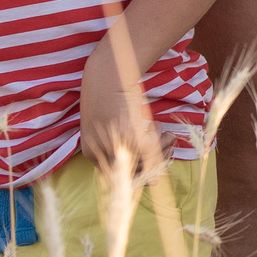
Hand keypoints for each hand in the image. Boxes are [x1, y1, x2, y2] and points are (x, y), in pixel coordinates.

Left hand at [77, 32, 161, 174]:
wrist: (108, 73)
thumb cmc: (110, 98)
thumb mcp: (114, 128)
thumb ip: (129, 150)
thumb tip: (154, 183)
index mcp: (90, 153)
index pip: (118, 176)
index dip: (140, 171)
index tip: (153, 164)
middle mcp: (100, 154)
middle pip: (134, 172)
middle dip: (154, 161)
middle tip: (165, 145)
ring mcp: (115, 145)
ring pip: (145, 161)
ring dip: (159, 150)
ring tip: (166, 136)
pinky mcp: (130, 136)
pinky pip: (151, 149)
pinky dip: (157, 138)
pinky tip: (156, 126)